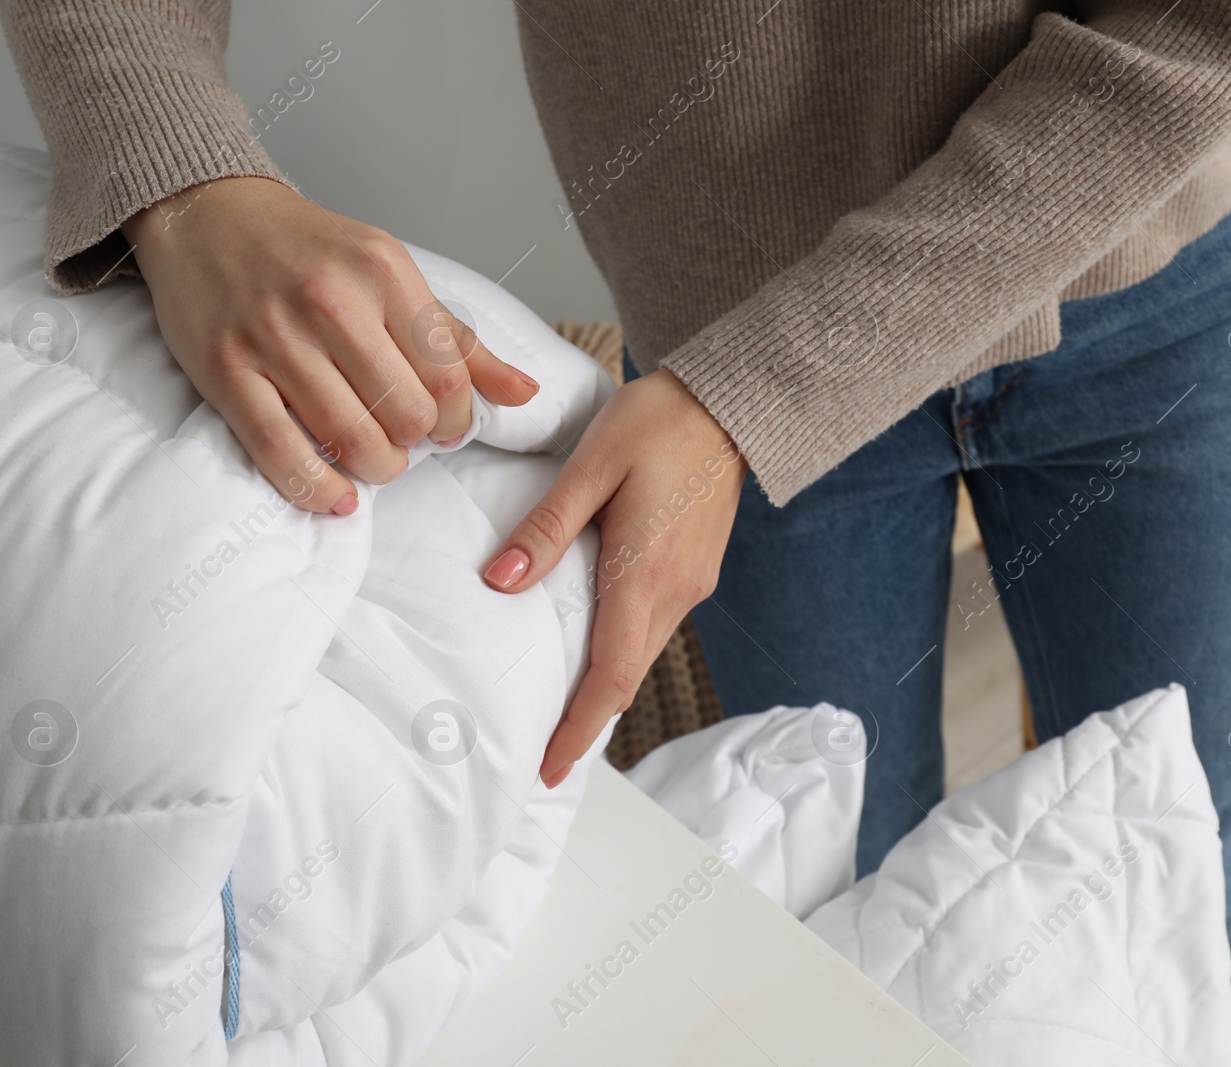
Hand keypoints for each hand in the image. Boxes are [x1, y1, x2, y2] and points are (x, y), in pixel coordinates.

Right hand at [123, 176, 539, 512]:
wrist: (209, 215)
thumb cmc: (310, 252)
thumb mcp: (392, 276)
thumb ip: (458, 341)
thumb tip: (526, 394)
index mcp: (383, 273)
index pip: (447, 375)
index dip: (457, 419)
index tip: (446, 427)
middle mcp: (331, 301)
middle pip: (404, 414)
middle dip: (414, 444)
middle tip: (404, 441)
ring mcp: (274, 337)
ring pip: (350, 439)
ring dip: (375, 469)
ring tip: (375, 462)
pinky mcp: (226, 370)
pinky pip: (280, 452)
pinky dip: (316, 489)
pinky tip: (338, 496)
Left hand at [480, 369, 747, 786]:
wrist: (729, 400)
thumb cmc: (658, 422)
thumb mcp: (591, 467)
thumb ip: (546, 529)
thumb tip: (501, 582)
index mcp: (645, 572)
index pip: (611, 676)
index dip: (578, 728)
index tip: (549, 766)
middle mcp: (675, 591)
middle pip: (626, 676)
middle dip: (586, 719)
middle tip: (543, 750)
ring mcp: (691, 582)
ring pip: (641, 653)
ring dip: (605, 685)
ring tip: (562, 704)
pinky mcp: (695, 568)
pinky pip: (653, 625)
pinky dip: (623, 649)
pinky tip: (596, 641)